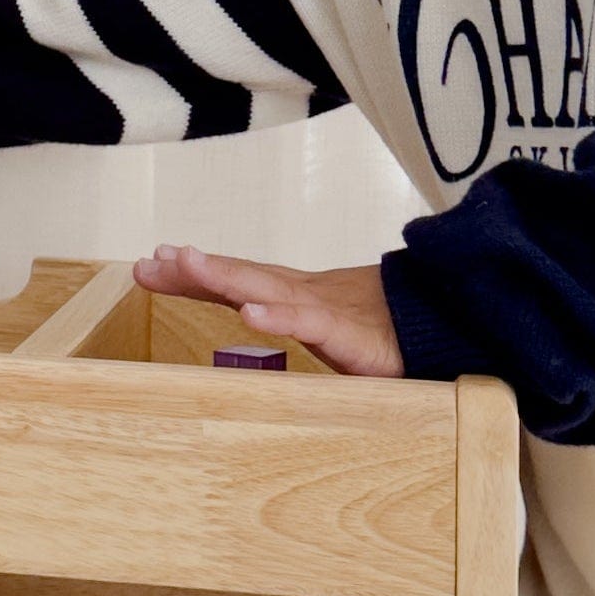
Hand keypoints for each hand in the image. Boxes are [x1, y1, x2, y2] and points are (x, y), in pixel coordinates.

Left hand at [133, 245, 405, 377]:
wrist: (446, 323)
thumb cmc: (384, 329)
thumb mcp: (326, 328)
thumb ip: (288, 324)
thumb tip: (245, 323)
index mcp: (294, 296)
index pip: (236, 280)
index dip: (194, 272)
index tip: (148, 264)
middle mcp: (304, 296)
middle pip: (242, 277)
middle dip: (195, 269)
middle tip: (152, 260)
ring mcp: (327, 311)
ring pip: (268, 289)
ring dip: (226, 276)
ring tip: (186, 263)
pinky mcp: (351, 336)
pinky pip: (312, 324)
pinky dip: (281, 316)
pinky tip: (251, 313)